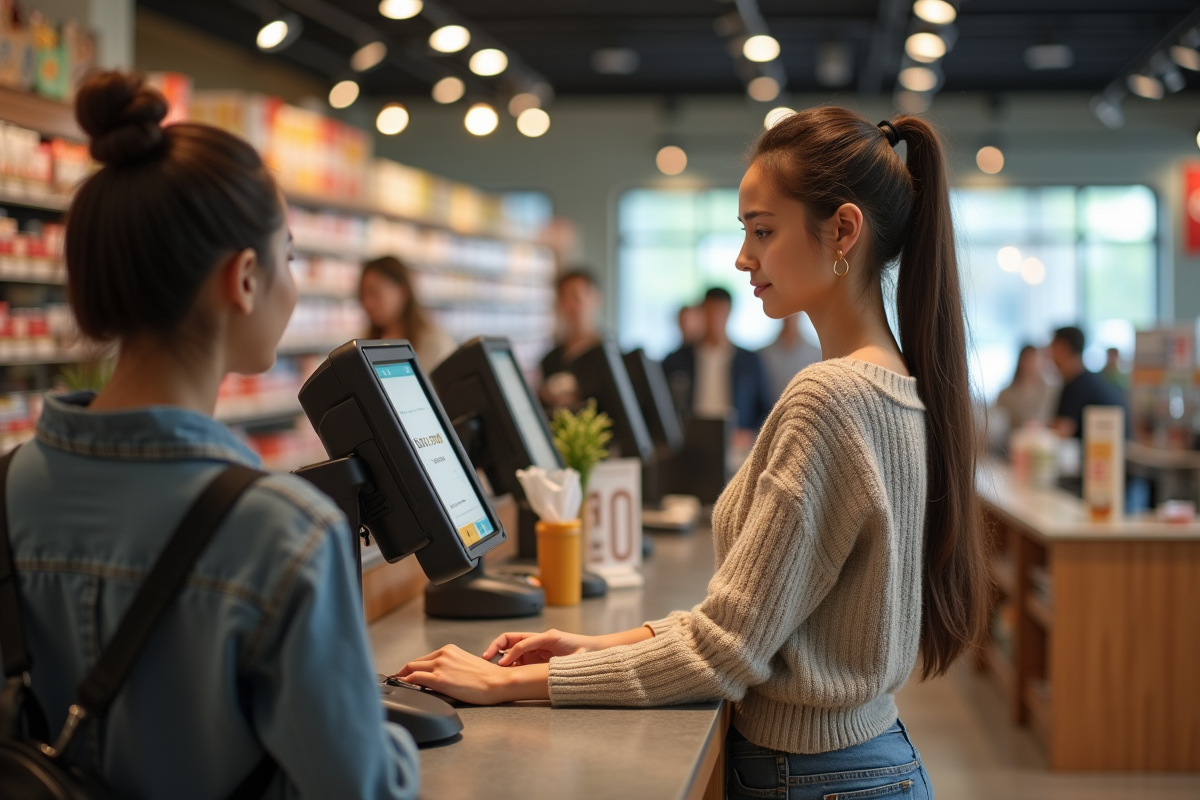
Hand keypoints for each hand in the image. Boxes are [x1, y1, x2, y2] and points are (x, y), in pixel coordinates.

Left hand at [395, 644, 547, 704]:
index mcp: (450, 650)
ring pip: (411, 668)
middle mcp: (443, 655)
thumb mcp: (465, 664)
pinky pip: (414, 678)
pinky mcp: (439, 679)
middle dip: (405, 671)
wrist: (496, 682)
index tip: (408, 673)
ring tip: (399, 684)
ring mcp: (440, 666)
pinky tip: (403, 686)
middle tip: (400, 680)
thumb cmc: (486, 678)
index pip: (425, 658)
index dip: (414, 667)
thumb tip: (439, 676)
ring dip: (403, 676)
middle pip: (415, 662)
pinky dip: (406, 681)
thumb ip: (450, 666)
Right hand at [481, 629, 603, 665]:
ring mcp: (536, 648)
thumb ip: (559, 663)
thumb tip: (545, 669)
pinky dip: (509, 664)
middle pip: (511, 639)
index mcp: (547, 637)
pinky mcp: (535, 657)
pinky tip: (505, 673)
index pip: (522, 642)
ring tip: (493, 668)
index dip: (511, 653)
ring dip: (501, 656)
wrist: (594, 652)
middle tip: (486, 657)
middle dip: (497, 646)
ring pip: (512, 649)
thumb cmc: (584, 653)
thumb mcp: (572, 658)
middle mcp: (538, 641)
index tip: (503, 664)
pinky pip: (518, 658)